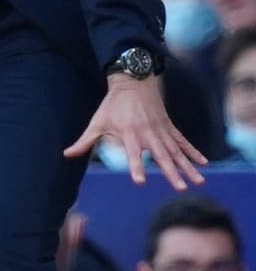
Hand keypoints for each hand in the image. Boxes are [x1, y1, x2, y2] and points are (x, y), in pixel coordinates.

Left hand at [63, 74, 206, 189]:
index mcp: (129, 134)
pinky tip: (204, 163)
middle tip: (181, 188)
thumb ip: (84, 142)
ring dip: (188, 166)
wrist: (132, 82)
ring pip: (177, 151)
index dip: (136, 167)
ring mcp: (161, 130)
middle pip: (161, 156)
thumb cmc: (112, 105)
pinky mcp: (169, 127)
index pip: (132, 154)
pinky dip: (193, 152)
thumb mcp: (97, 122)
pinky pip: (183, 141)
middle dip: (171, 172)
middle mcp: (148, 133)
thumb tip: (66, 154)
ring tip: (199, 181)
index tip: (140, 181)